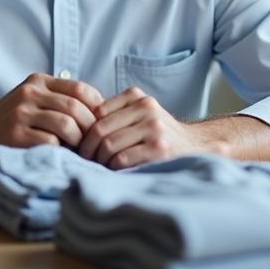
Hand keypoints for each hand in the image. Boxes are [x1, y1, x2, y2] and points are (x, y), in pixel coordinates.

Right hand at [0, 73, 103, 148]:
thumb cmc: (14, 118)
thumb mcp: (34, 97)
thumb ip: (60, 98)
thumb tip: (101, 112)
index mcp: (39, 81)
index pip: (79, 89)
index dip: (96, 106)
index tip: (99, 122)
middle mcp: (30, 93)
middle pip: (75, 107)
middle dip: (89, 127)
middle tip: (93, 142)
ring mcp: (21, 113)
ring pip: (66, 124)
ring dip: (78, 141)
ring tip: (79, 150)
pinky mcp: (15, 135)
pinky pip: (51, 142)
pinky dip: (62, 150)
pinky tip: (62, 155)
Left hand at [77, 87, 227, 168]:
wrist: (194, 147)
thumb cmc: (157, 135)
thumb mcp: (139, 114)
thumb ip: (114, 115)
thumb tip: (75, 125)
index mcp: (137, 97)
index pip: (96, 112)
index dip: (85, 131)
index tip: (83, 145)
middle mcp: (146, 108)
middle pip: (99, 129)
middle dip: (88, 148)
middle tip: (85, 160)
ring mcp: (154, 128)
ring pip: (108, 145)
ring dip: (99, 160)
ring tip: (100, 166)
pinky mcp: (159, 148)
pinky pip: (122, 159)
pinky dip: (113, 168)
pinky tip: (116, 171)